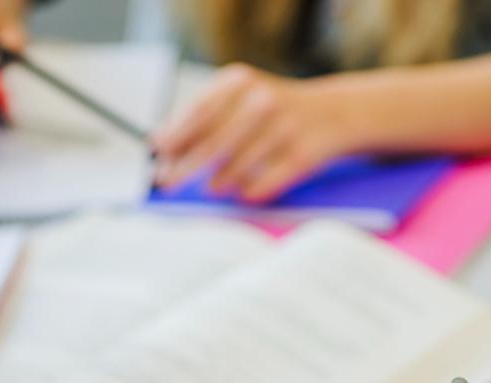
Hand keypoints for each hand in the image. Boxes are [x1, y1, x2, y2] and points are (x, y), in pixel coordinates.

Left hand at [152, 64, 356, 202]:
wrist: (332, 112)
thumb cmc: (273, 110)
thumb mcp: (241, 96)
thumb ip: (205, 117)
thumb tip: (164, 149)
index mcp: (240, 83)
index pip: (198, 113)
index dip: (175, 138)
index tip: (157, 156)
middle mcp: (262, 102)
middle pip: (212, 145)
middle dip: (184, 168)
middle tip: (166, 183)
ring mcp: (284, 130)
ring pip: (235, 170)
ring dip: (217, 183)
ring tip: (213, 187)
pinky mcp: (301, 157)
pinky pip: (262, 185)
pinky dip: (248, 193)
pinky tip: (243, 191)